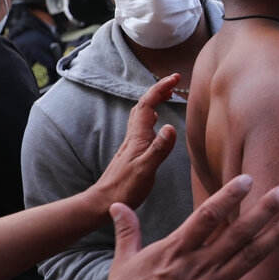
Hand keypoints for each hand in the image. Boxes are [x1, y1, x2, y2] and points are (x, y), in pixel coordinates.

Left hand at [91, 75, 178, 210]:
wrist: (103, 201)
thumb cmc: (125, 188)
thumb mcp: (146, 170)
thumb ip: (159, 148)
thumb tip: (172, 126)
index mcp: (138, 137)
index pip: (148, 104)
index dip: (160, 88)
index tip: (175, 78)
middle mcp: (133, 136)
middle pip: (143, 105)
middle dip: (158, 90)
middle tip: (174, 82)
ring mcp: (131, 144)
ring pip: (142, 115)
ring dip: (154, 101)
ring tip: (167, 95)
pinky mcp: (132, 152)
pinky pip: (142, 126)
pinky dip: (152, 117)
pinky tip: (157, 123)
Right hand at [96, 175, 278, 279]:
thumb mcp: (122, 264)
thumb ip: (127, 232)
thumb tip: (117, 205)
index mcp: (176, 250)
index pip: (207, 216)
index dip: (228, 196)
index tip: (248, 179)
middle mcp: (199, 265)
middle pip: (237, 233)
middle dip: (263, 211)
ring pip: (250, 259)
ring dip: (275, 239)